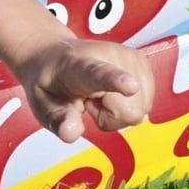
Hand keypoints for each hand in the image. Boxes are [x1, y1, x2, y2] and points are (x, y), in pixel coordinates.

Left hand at [11, 34, 150, 143]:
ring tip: (98, 95)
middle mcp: (109, 54)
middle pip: (130, 111)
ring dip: (119, 111)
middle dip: (110, 118)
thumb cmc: (50, 83)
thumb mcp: (42, 103)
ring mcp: (130, 57)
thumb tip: (71, 134)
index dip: (116, 80)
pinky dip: (128, 105)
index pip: (99, 74)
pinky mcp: (142, 62)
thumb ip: (57, 118)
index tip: (130, 86)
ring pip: (140, 110)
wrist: (55, 56)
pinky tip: (111, 92)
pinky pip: (146, 104)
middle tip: (88, 102)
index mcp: (78, 64)